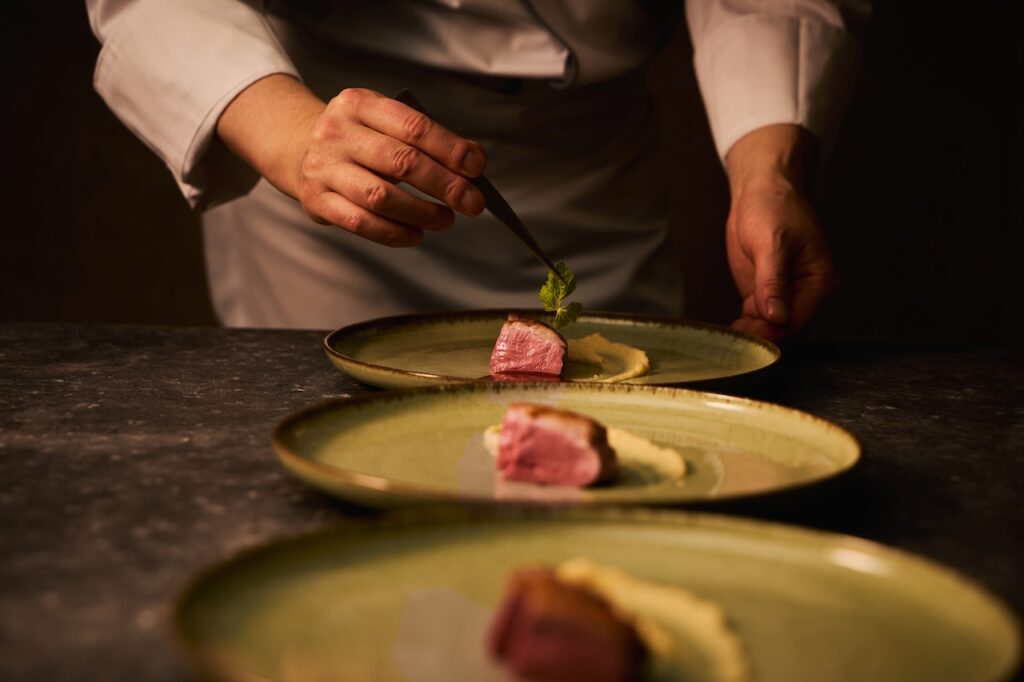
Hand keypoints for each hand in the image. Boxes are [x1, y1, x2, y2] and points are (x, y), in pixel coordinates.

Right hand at [217, 76, 486, 246]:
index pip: (413, 126)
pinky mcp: (317, 201)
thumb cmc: (357, 137)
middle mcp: (337, 132)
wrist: (296, 147)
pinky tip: (416, 234)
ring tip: (445, 220)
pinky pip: (361, 223)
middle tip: (472, 202)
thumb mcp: (384, 122)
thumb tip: (473, 159)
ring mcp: (324, 168)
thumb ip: (426, 138)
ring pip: (380, 196)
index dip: (450, 148)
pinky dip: (394, 233)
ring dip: (421, 212)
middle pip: (401, 161)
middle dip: (444, 184)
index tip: (476, 167)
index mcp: (359, 104)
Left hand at [724, 125, 837, 341]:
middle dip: (760, 337)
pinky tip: (729, 330)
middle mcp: (806, 293)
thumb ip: (773, 281)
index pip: (797, 318)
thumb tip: (777, 317)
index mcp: (819, 281)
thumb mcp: (772, 242)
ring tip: (727, 339)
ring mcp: (785, 296)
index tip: (749, 337)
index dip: (773, 331)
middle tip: (733, 342)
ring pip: (770, 328)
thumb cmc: (773, 208)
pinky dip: (744, 327)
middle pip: (785, 329)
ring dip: (750, 335)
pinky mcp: (764, 295)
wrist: (759, 192)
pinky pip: (757, 320)